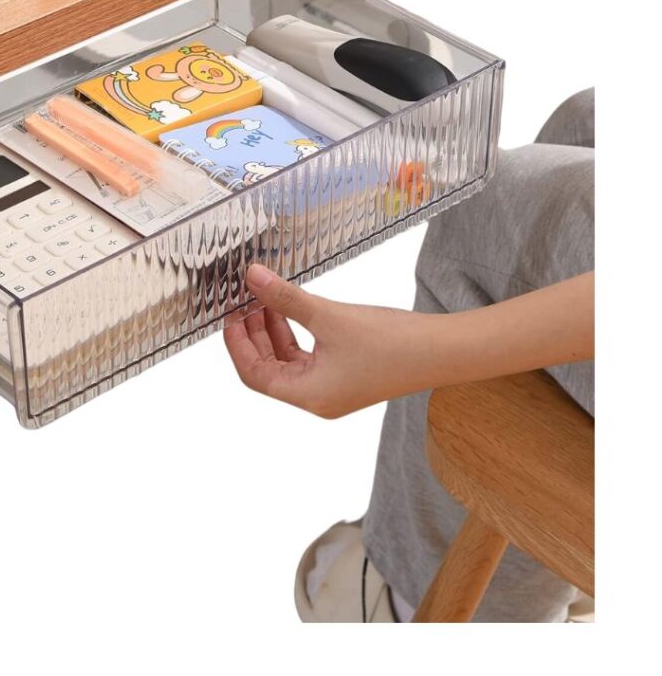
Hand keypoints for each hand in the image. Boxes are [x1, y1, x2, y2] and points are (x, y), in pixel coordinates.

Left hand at [223, 264, 593, 418]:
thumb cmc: (393, 342)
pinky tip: (291, 309)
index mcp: (308, 396)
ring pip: (287, 361)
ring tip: (265, 299)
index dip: (236, 344)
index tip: (229, 314)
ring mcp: (332, 389)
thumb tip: (252, 277)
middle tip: (244, 300)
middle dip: (253, 334)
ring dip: (273, 332)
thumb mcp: (329, 315)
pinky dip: (294, 334)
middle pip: (268, 369)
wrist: (445, 350)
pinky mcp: (346, 375)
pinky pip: (307, 357)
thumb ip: (285, 298)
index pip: (254, 375)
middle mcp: (317, 398)